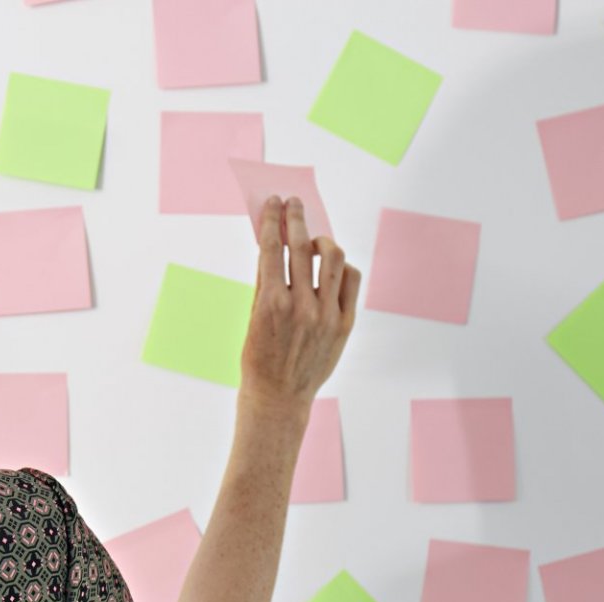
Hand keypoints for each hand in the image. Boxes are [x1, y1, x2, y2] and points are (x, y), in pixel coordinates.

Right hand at [238, 196, 359, 415]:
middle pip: (301, 247)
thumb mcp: (253, 318)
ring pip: (333, 258)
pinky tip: (331, 267)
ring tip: (314, 241)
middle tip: (293, 204)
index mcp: (270, 304)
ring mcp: (325, 315)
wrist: (279, 396)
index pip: (272, 248)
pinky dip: (341, 267)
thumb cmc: (259, 357)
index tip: (273, 203)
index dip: (272, 220)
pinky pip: (350, 281)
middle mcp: (300, 306)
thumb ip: (264, 282)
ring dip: (322, 242)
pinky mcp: (345, 324)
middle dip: (296, 219)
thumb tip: (272, 245)